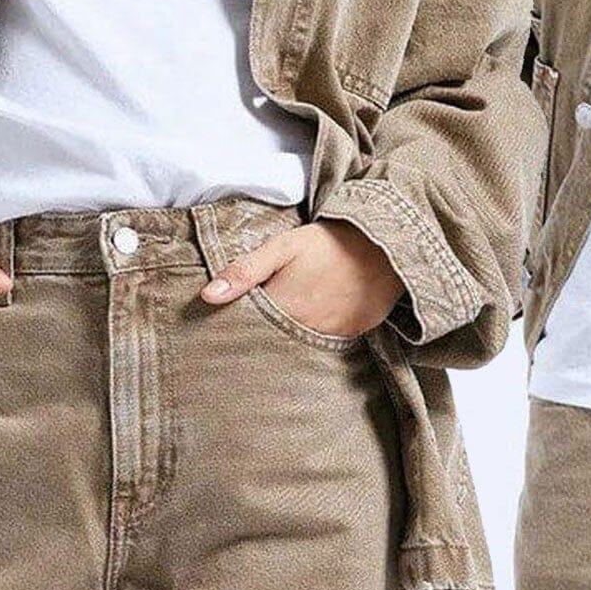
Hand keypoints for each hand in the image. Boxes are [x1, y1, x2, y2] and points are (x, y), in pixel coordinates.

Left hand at [199, 221, 401, 336]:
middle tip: (255, 324)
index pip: (248, 329)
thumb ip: (244, 271)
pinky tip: (310, 322)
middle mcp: (305, 330)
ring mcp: (329, 336)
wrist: (382, 246)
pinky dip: (313, 337)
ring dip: (286, 339)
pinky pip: (323, 345)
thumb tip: (208, 296)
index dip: (236, 326)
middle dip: (259, 337)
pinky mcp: (350, 336)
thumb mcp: (282, 247)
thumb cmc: (328, 243)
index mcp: (283, 308)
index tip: (225, 325)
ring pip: (296, 346)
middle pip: (270, 342)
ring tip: (284, 322)